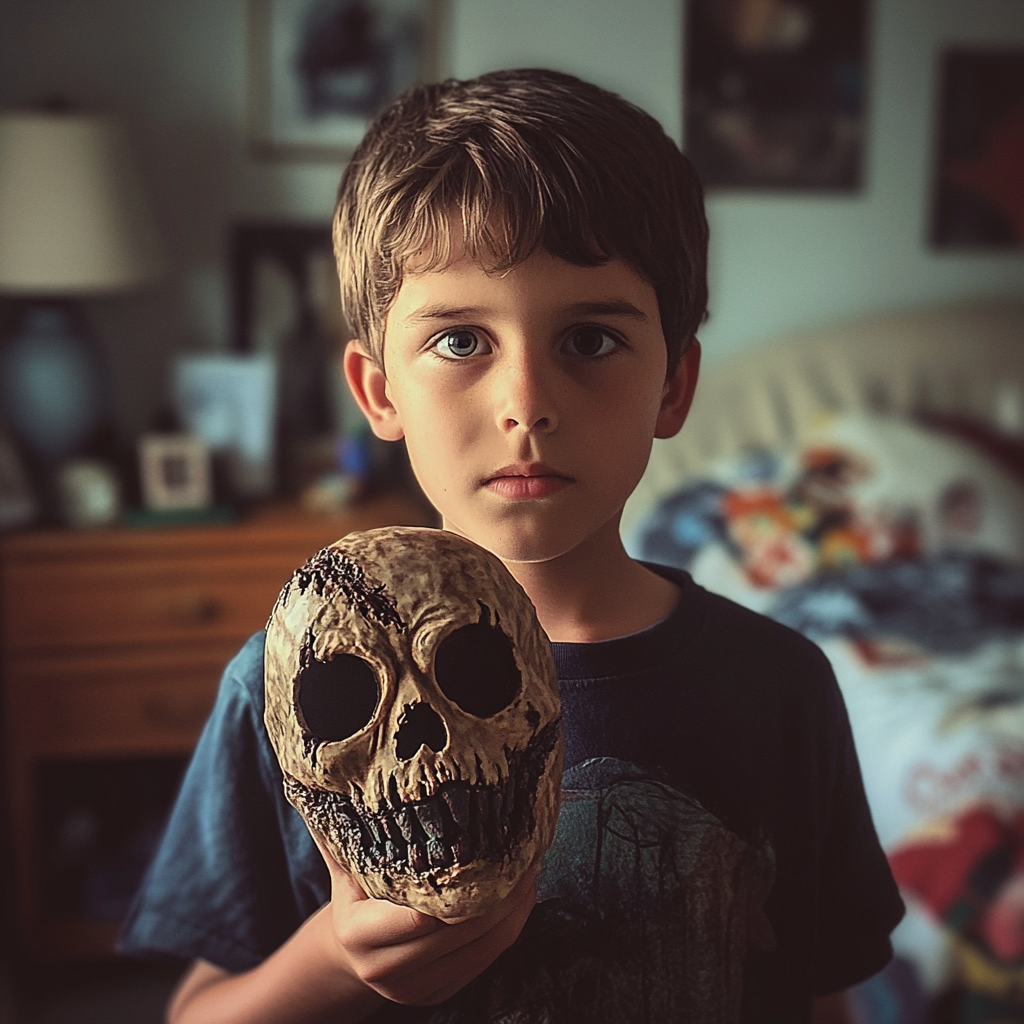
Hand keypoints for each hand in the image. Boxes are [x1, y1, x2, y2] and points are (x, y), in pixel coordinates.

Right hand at [314, 835, 539, 1005]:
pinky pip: (489, 959)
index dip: (459, 882)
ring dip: (514, 908)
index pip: (419, 912)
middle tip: (524, 850)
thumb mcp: (342, 863)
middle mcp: (384, 968)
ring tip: (531, 867)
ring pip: (482, 948)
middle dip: (497, 891)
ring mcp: (414, 989)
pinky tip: (523, 894)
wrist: (348, 952)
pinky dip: (511, 926)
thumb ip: (341, 830)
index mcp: (359, 932)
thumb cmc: (351, 894)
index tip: (490, 844)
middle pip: (458, 931)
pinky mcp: (440, 994)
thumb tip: (328, 782)